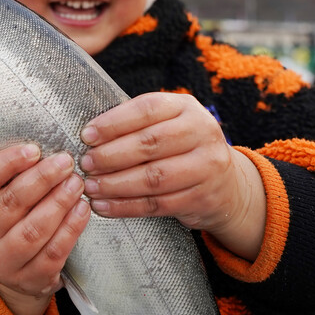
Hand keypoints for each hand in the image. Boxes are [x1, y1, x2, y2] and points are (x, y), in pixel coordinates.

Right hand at [0, 144, 89, 314]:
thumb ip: (12, 175)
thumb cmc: (8, 218)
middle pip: (11, 203)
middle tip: (66, 162)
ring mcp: (1, 260)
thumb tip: (44, 147)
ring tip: (77, 184)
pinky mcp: (28, 279)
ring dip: (59, 203)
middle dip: (42, 179)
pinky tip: (82, 210)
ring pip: (33, 230)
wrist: (11, 269)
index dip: (8, 162)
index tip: (35, 149)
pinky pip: (52, 253)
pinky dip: (70, 230)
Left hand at [79, 92, 265, 259]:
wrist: (228, 185)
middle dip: (110, 156)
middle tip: (85, 164)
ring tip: (90, 187)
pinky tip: (104, 207)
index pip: (147, 109)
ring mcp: (207, 166)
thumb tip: (89, 137)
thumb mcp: (168, 124)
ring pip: (153, 177)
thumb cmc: (182, 149)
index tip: (86, 136)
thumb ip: (136, 125)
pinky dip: (126, 207)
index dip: (113, 123)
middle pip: (149, 143)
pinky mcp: (203, 198)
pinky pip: (157, 204)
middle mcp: (203, 132)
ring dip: (115, 185)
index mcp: (187, 107)